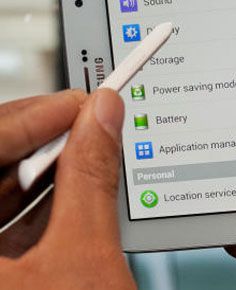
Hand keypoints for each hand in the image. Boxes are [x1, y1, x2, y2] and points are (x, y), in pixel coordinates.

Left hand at [0, 89, 135, 288]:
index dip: (26, 121)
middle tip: (86, 120)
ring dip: (45, 168)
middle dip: (40, 141)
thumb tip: (103, 116)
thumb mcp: (86, 255)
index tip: (73, 103)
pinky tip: (75, 185)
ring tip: (87, 149)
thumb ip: (94, 178)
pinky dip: (43, 199)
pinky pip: (5, 221)